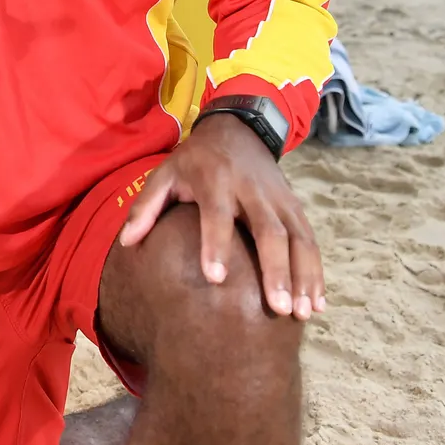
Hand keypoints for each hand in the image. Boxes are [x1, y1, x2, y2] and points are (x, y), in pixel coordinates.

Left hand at [117, 113, 325, 319]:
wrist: (238, 129)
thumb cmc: (195, 161)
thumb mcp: (165, 172)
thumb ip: (146, 206)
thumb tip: (126, 242)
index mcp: (216, 180)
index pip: (217, 213)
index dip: (216, 243)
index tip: (215, 279)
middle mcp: (252, 190)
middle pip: (269, 231)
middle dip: (276, 270)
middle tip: (278, 308)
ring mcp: (279, 199)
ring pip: (298, 239)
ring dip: (304, 276)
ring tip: (302, 314)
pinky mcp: (295, 207)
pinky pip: (311, 240)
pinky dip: (316, 272)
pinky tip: (317, 303)